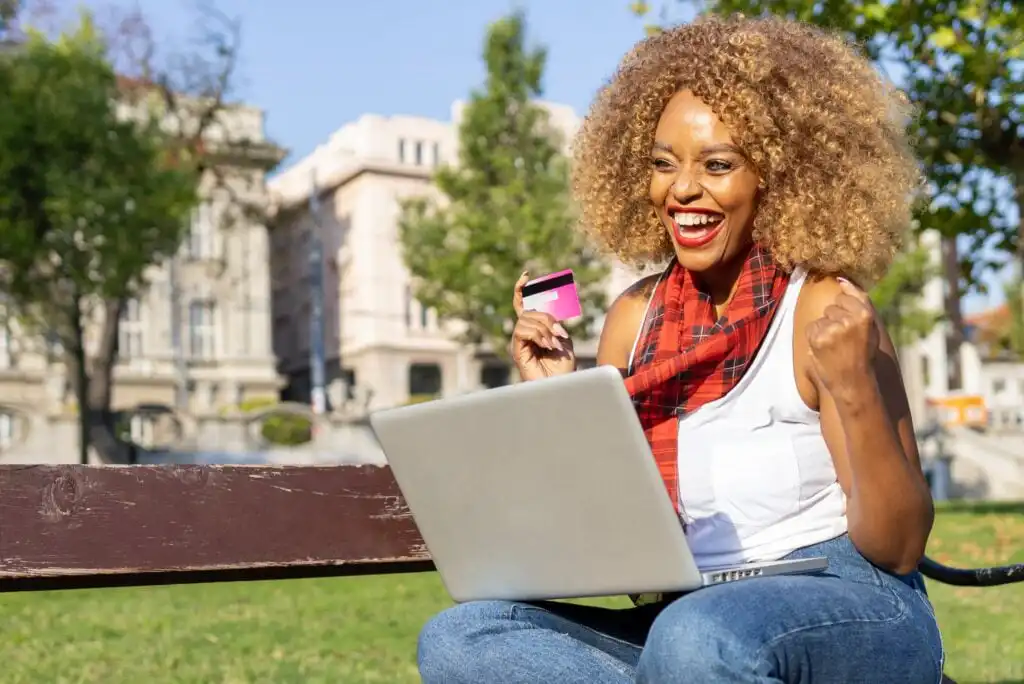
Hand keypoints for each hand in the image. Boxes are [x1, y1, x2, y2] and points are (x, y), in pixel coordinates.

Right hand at [511, 271, 575, 380]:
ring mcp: (520, 342)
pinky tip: (547, 345)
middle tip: (560, 333)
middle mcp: (524, 334)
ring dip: (544, 329)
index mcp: (534, 329)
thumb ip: (554, 323)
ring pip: (526, 320)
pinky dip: (537, 335)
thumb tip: (546, 314)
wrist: (562, 384)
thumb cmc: (564, 367)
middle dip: (547, 318)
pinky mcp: (517, 350)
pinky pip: (522, 331)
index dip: (521, 290)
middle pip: (529, 311)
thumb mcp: (563, 338)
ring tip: (554, 344)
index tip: (527, 275)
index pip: (523, 305)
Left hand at [806, 278, 879, 398]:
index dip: (847, 310)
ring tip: (836, 345)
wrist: (854, 381)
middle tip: (845, 340)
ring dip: (825, 328)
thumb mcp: (870, 325)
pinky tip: (825, 349)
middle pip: (833, 305)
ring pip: (822, 316)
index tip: (852, 326)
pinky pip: (811, 326)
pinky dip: (815, 336)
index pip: (847, 294)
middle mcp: (849, 319)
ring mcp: (833, 328)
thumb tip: (840, 278)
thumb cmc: (863, 352)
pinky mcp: (818, 337)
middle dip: (836, 319)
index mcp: (866, 314)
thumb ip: (858, 300)